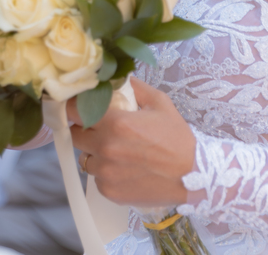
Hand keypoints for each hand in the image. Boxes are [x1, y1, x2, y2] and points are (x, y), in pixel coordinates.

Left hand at [68, 77, 195, 205]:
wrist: (194, 175)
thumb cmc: (177, 138)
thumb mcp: (160, 103)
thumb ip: (135, 87)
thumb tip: (118, 77)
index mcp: (115, 123)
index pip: (74, 111)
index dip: (74, 108)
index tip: (78, 107)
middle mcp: (106, 148)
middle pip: (76, 136)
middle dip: (85, 130)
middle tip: (101, 129)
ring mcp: (106, 172)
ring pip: (86, 158)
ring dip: (95, 153)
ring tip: (116, 151)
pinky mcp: (109, 191)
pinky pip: (97, 178)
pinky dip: (105, 173)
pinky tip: (124, 168)